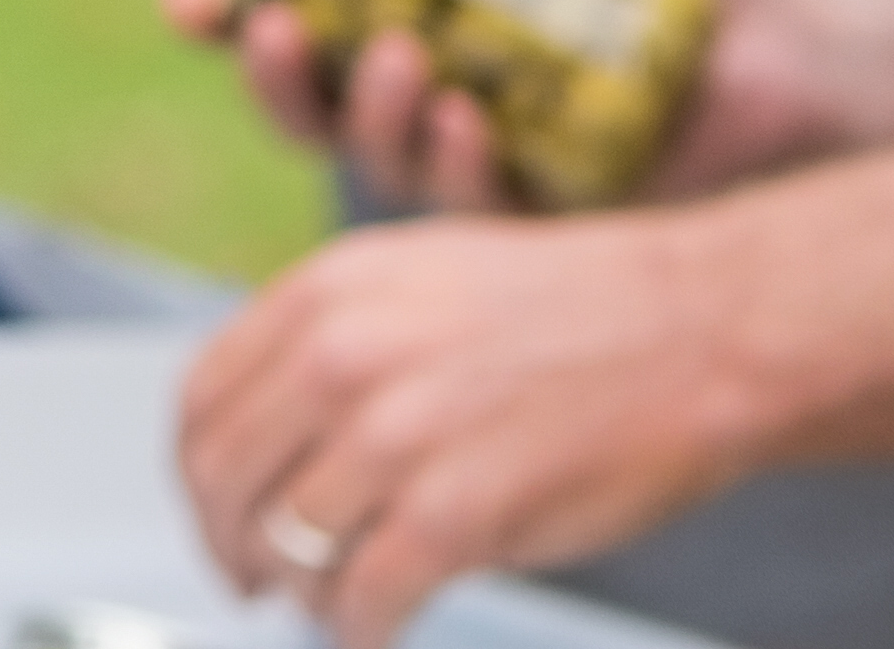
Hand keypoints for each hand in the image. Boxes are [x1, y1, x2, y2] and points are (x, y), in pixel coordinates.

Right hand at [156, 0, 873, 214]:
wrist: (796, 21)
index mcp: (414, 13)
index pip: (291, 23)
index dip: (224, 17)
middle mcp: (435, 94)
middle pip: (310, 108)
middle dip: (272, 78)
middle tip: (278, 27)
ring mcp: (490, 161)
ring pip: (383, 162)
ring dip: (371, 115)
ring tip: (407, 55)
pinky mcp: (554, 217)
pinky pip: (477, 210)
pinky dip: (460, 168)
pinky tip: (474, 121)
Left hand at [176, 204, 779, 648]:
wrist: (696, 330)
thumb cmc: (569, 311)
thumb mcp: (414, 279)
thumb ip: (328, 338)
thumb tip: (262, 429)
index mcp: (323, 293)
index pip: (201, 402)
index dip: (196, 477)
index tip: (215, 514)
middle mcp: (343, 355)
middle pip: (225, 480)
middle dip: (231, 545)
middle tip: (252, 581)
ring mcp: (397, 436)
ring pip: (290, 548)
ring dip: (304, 593)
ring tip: (335, 601)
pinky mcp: (457, 514)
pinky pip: (363, 600)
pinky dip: (358, 632)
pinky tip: (373, 632)